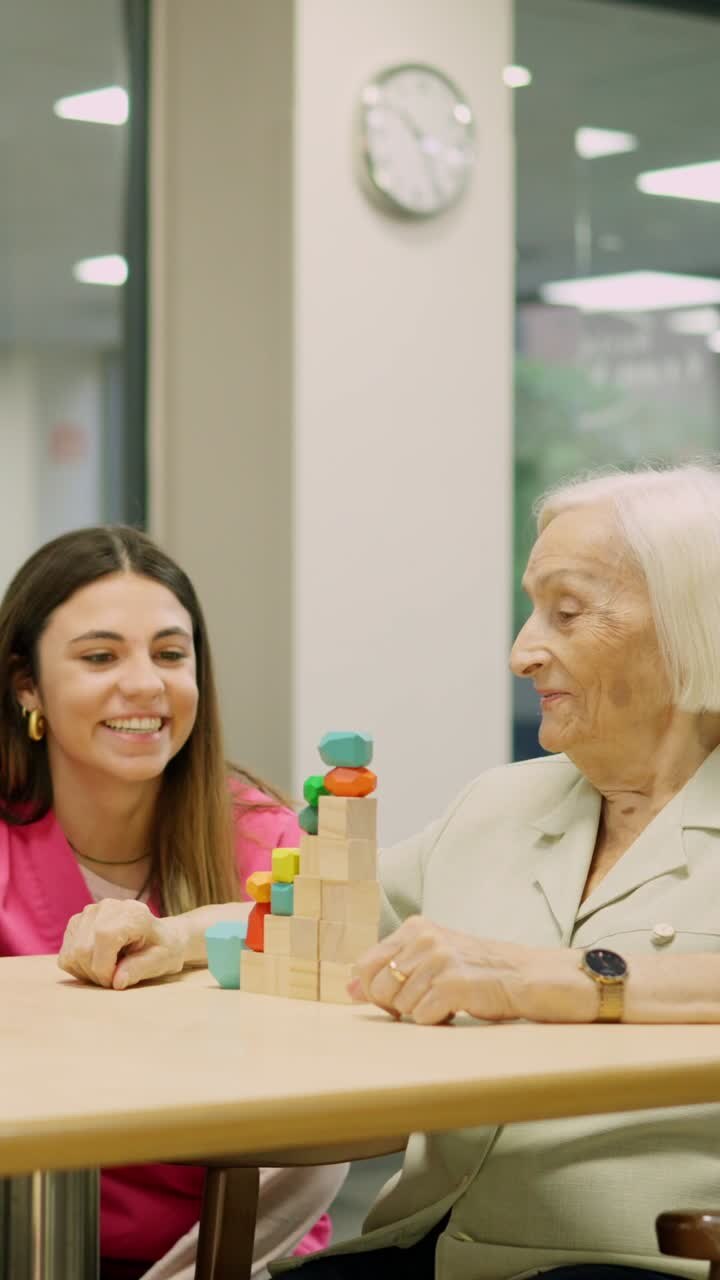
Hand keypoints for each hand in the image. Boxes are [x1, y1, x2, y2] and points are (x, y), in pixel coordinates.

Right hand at [58, 899, 188, 990]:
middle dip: (96, 974)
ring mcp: (89, 912)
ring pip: (72, 953)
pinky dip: (78, 967)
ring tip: (108, 970)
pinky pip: (65, 955)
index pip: (104, 937)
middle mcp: (108, 907)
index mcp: (132, 913)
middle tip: (114, 979)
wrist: (158, 936)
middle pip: (83, 949)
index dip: (104, 968)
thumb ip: (140, 969)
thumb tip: (117, 982)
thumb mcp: (161, 961)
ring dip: (87, 972)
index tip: (116, 982)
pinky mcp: (76, 923)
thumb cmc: (162, 949)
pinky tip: (97, 964)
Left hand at [349, 915, 592, 1025]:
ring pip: (399, 1004)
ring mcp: (438, 959)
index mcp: (415, 927)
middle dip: (393, 1005)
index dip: (370, 989)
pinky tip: (454, 1011)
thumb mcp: (431, 957)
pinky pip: (421, 1017)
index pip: (364, 962)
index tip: (388, 999)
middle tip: (421, 1005)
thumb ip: (391, 966)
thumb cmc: (478, 970)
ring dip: (419, 1013)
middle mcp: (424, 938)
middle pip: (377, 986)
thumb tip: (348, 987)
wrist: (526, 976)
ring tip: (444, 1004)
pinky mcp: (452, 984)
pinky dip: (434, 1022)